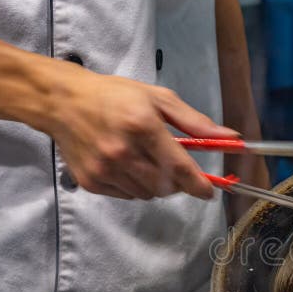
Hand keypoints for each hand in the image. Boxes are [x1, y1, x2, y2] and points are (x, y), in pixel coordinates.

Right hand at [45, 63, 238, 199]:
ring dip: (156, 183)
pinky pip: (127, 195)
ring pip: (148, 194)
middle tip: (172, 164)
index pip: (180, 168)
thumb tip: (231, 138)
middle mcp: (122, 152)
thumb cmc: (113, 96)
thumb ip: (195, 122)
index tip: (209, 191)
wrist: (62, 102)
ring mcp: (105, 169)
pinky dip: (134, 185)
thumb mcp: (158, 98)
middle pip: (167, 186)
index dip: (199, 185)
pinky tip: (125, 164)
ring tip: (144, 158)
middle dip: (177, 181)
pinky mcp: (92, 182)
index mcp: (142, 127)